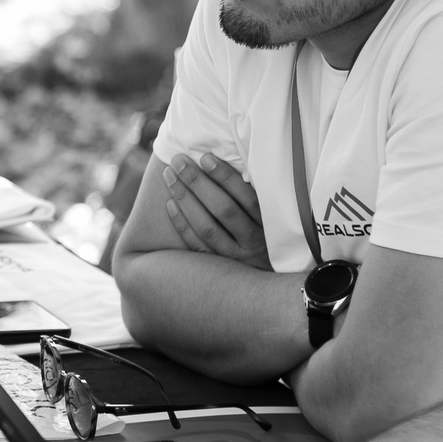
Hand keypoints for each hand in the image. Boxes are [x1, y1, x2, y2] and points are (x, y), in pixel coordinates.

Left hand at [159, 155, 269, 269]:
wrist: (265, 285)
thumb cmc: (268, 236)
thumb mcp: (273, 219)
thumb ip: (256, 195)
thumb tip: (230, 158)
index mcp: (271, 226)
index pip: (247, 198)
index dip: (225, 177)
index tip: (205, 157)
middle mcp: (255, 243)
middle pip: (223, 210)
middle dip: (198, 183)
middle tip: (179, 161)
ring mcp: (236, 258)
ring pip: (207, 228)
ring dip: (185, 199)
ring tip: (169, 176)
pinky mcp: (219, 269)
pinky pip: (196, 245)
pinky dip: (182, 224)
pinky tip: (169, 204)